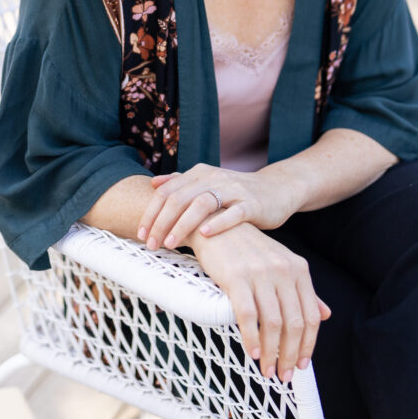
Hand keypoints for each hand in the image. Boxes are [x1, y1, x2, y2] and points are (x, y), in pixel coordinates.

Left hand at [137, 163, 301, 250]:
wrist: (276, 189)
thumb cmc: (236, 193)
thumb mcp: (208, 183)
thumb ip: (182, 182)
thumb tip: (154, 183)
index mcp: (200, 174)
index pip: (167, 192)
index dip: (151, 212)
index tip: (141, 234)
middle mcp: (214, 179)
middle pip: (180, 198)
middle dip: (162, 222)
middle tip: (151, 244)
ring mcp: (233, 190)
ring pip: (202, 203)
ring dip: (183, 224)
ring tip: (172, 244)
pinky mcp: (252, 204)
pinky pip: (233, 213)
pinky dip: (218, 222)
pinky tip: (205, 234)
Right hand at [188, 221, 331, 382]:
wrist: (217, 223)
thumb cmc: (249, 248)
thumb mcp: (281, 263)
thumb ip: (304, 290)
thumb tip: (326, 314)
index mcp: (298, 268)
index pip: (311, 315)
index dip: (309, 344)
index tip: (303, 364)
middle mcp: (283, 270)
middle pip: (294, 323)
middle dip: (291, 355)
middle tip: (284, 375)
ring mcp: (260, 273)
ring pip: (273, 323)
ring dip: (271, 353)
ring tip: (267, 369)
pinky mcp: (237, 278)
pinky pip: (249, 316)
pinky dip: (251, 339)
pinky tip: (252, 352)